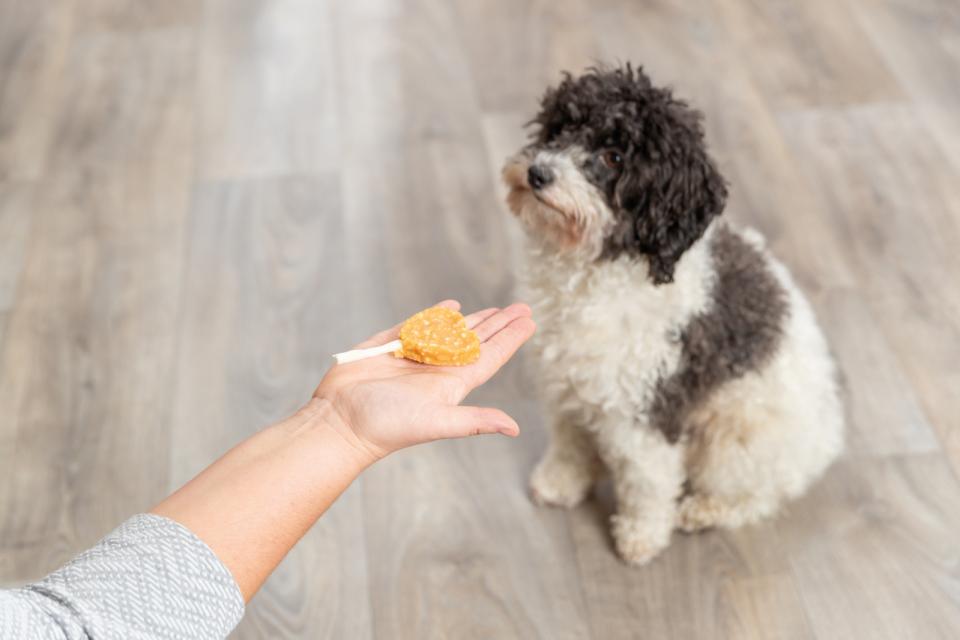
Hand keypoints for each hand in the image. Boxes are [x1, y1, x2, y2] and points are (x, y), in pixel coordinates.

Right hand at [312, 301, 535, 460]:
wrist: (339, 421)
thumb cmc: (387, 425)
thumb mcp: (436, 421)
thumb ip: (474, 422)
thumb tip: (514, 428)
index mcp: (452, 383)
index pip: (490, 356)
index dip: (511, 338)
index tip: (530, 321)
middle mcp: (437, 368)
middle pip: (477, 341)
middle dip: (499, 324)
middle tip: (522, 308)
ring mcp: (413, 356)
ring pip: (450, 332)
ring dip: (473, 321)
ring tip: (494, 310)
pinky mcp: (389, 347)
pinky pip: (417, 325)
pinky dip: (435, 315)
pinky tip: (451, 308)